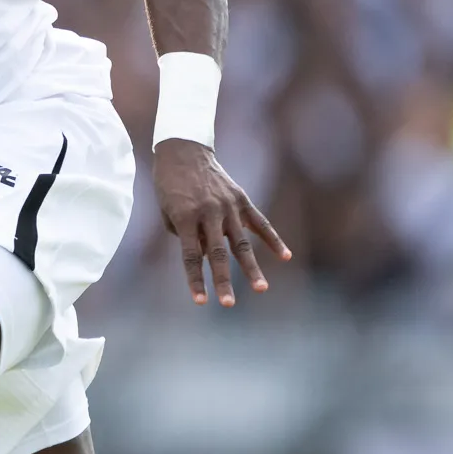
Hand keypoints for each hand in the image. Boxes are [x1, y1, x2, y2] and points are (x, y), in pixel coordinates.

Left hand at [154, 138, 291, 306]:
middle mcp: (209, 213)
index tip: (201, 301)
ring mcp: (228, 206)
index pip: (191, 257)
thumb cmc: (169, 184)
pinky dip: (273, 239)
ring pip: (242, 243)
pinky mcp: (241, 198)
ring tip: (261, 289)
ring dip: (251, 268)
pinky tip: (285, 257)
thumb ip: (186, 235)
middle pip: (218, 254)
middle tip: (228, 304)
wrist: (183, 149)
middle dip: (223, 281)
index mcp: (186, 217)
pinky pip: (260, 222)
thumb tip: (208, 255)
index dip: (196, 280)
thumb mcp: (167, 210)